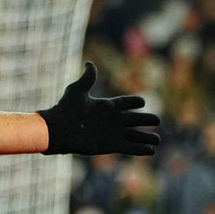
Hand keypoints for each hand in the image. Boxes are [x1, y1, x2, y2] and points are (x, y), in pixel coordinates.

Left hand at [37, 62, 160, 155]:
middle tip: (156, 120)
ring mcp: (113, 133)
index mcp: (106, 106)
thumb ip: (87, 78)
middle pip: (136, 119)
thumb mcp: (76, 90)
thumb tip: (89, 63)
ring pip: (135, 135)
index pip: (126, 103)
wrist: (57, 130)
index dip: (135, 102)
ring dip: (147, 137)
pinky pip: (130, 148)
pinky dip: (140, 149)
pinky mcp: (111, 146)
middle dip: (147, 120)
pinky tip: (151, 150)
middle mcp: (112, 120)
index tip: (141, 102)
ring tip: (157, 139)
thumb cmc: (65, 109)